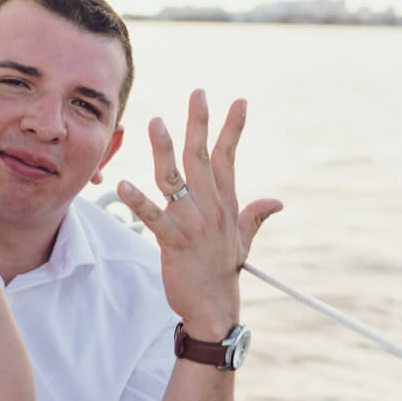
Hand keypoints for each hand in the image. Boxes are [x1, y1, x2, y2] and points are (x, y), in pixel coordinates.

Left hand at [114, 90, 281, 338]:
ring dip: (165, 150)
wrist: (214, 308)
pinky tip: (124, 185)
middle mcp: (211, 208)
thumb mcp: (244, 240)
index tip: (239, 101)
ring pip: (176, 179)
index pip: (228, 158)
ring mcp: (193, 224)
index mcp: (225, 204)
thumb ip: (256, 216)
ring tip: (156, 123)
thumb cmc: (223, 271)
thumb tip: (277, 202)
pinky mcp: (175, 242)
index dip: (233, 128)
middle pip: (202, 157)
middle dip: (200, 123)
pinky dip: (138, 202)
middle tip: (198, 92)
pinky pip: (154, 218)